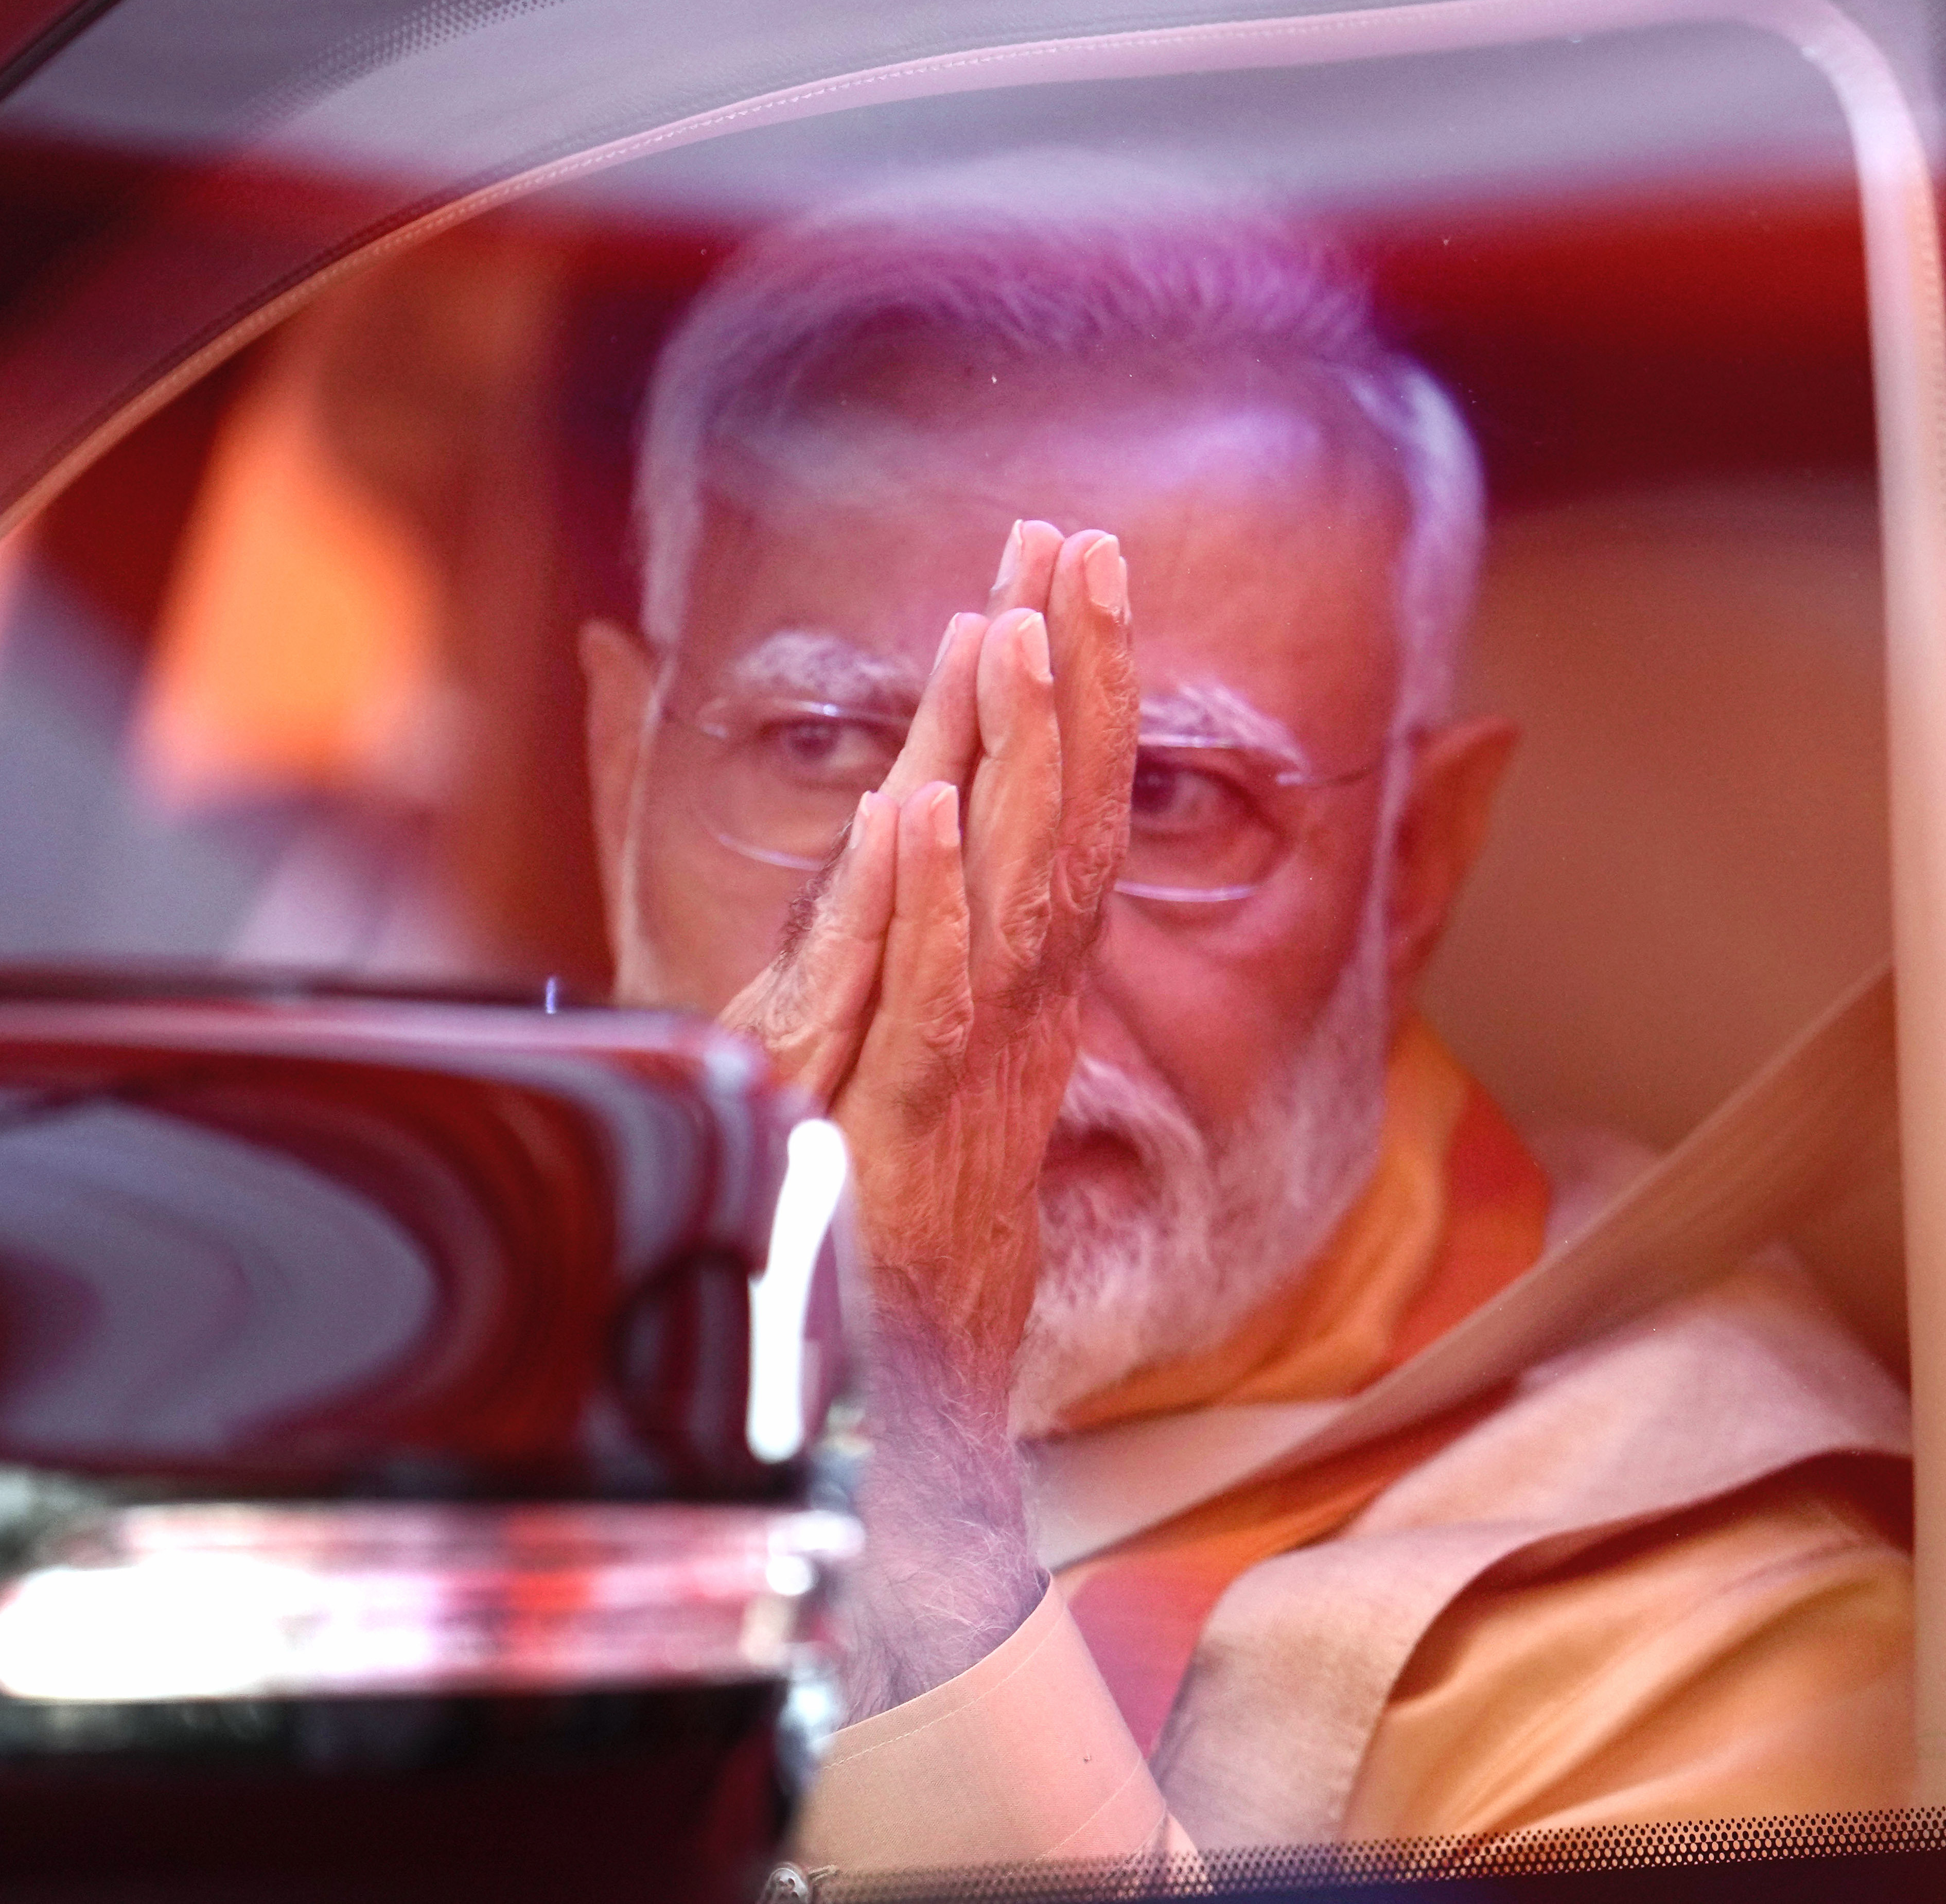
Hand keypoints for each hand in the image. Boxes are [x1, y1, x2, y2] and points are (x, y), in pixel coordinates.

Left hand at [713, 518, 1137, 1711]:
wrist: (886, 1407)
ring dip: (1016, 753)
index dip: (1080, 691)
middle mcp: (1019, 1018)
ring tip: (1011, 622)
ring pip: (1019, 890)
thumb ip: (870, 940)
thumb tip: (892, 826)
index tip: (1074, 568)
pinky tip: (917, 807)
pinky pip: (931, 1002)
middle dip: (1075, 675)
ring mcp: (975, 1073)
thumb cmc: (871, 1221)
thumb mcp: (865, 1050)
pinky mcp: (914, 1133)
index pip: (1067, 813)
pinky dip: (926, 902)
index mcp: (1016, 991)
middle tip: (1072, 538)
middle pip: (1070, 820)